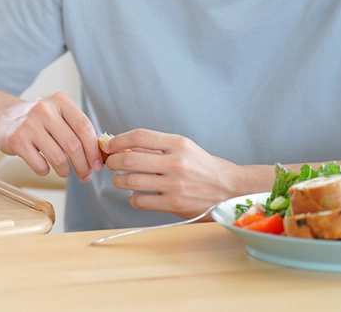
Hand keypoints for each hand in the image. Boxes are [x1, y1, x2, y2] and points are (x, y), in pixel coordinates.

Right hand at [0, 92, 101, 180]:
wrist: (3, 116)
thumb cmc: (37, 120)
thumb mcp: (57, 114)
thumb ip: (77, 129)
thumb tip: (99, 156)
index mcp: (59, 101)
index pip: (84, 127)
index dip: (94, 150)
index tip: (97, 165)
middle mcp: (44, 109)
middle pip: (73, 145)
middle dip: (83, 165)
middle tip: (84, 175)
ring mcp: (29, 124)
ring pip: (58, 158)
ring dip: (65, 171)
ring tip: (65, 172)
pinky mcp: (17, 139)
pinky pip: (40, 165)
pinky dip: (45, 171)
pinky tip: (44, 167)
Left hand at [103, 128, 240, 218]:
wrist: (231, 189)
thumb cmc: (203, 167)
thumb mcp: (184, 148)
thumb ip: (156, 147)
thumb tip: (123, 147)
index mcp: (178, 144)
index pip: (139, 136)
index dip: (118, 140)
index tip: (109, 145)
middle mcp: (176, 163)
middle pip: (129, 159)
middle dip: (113, 162)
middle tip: (111, 164)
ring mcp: (175, 184)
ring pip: (130, 181)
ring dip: (118, 181)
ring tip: (120, 180)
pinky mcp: (175, 204)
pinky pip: (140, 201)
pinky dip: (132, 199)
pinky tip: (136, 196)